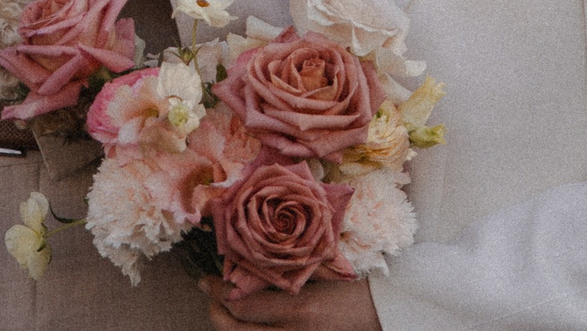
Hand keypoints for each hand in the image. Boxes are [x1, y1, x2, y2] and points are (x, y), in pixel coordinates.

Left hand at [199, 276, 380, 330]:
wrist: (379, 314)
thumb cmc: (351, 287)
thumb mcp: (319, 273)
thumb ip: (284, 270)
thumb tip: (244, 263)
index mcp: (301, 311)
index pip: (242, 307)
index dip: (218, 292)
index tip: (207, 279)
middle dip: (215, 311)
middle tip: (210, 293)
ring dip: (228, 326)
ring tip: (223, 308)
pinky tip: (244, 321)